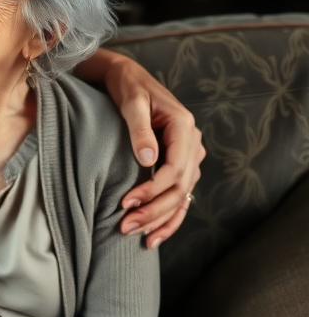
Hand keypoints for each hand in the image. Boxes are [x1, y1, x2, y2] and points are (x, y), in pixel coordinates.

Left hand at [82, 49, 204, 247]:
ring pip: (182, 196)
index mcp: (184, 127)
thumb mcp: (131, 102)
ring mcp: (189, 156)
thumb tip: (147, 159)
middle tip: (125, 226)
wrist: (128, 78)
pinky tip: (154, 237)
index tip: (127, 203)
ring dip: (161, 219)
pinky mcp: (180, 164)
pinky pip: (180, 196)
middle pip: (180, 187)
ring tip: (138, 237)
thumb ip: (139, 129)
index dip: (152, 190)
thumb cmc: (128, 87)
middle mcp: (192, 143)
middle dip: (154, 211)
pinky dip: (170, 218)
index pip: (175, 169)